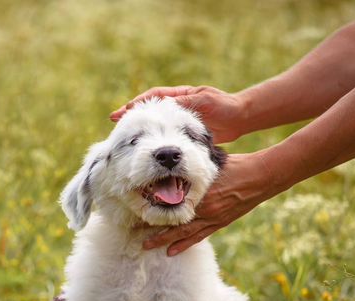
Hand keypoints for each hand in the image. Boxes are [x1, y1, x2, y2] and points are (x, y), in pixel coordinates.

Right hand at [110, 85, 242, 143]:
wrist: (240, 118)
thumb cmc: (224, 106)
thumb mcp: (204, 101)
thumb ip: (184, 103)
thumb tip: (164, 104)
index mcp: (178, 96)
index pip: (151, 98)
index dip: (136, 105)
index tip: (121, 112)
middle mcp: (175, 107)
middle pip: (148, 111)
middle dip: (132, 116)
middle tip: (114, 123)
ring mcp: (178, 120)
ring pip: (154, 124)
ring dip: (141, 129)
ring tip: (124, 137)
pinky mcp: (184, 134)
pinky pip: (165, 137)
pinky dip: (154, 141)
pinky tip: (146, 150)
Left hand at [143, 153, 274, 255]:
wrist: (261, 177)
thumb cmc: (236, 165)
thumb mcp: (212, 161)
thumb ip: (194, 164)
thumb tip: (177, 159)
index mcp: (200, 191)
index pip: (172, 202)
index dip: (156, 207)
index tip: (140, 210)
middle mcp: (204, 207)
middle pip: (174, 221)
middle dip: (156, 230)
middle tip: (139, 237)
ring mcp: (212, 217)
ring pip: (184, 233)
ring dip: (166, 240)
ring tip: (149, 246)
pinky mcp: (219, 223)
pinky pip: (198, 236)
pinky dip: (184, 244)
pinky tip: (172, 251)